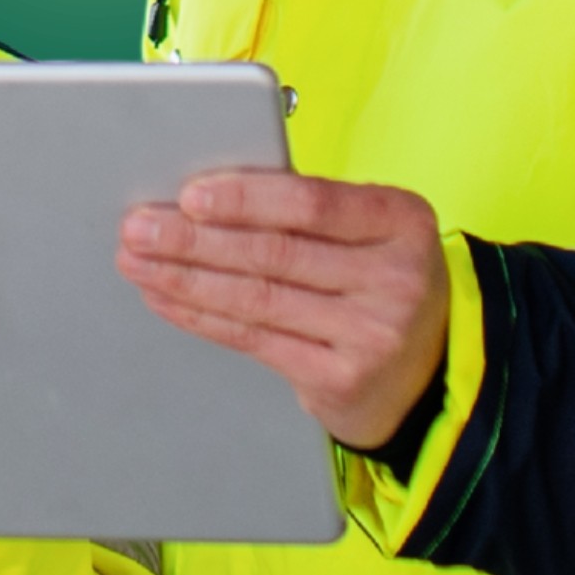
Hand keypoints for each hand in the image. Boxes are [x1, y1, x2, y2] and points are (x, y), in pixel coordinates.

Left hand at [118, 170, 449, 450]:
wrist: (434, 370)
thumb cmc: (382, 279)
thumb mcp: (374, 231)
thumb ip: (311, 210)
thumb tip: (209, 194)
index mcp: (402, 220)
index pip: (313, 203)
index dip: (246, 198)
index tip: (190, 194)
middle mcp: (394, 278)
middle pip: (276, 253)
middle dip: (195, 239)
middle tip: (140, 227)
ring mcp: (371, 335)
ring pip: (258, 299)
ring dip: (186, 279)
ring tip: (139, 261)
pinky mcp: (341, 380)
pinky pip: (255, 341)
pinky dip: (203, 317)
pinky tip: (169, 300)